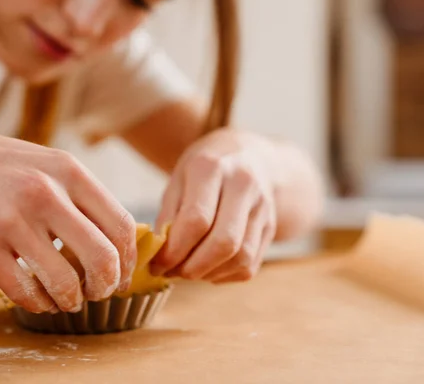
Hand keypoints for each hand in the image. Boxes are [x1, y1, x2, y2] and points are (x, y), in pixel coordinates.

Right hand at [0, 120, 135, 312]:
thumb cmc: (1, 167)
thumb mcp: (48, 165)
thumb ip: (83, 198)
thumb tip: (117, 246)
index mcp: (69, 172)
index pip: (121, 225)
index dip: (129, 260)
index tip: (122, 276)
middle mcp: (44, 193)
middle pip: (102, 259)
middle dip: (106, 286)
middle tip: (98, 293)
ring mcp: (11, 220)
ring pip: (63, 283)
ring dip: (71, 300)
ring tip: (68, 300)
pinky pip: (24, 292)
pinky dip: (39, 304)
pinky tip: (39, 300)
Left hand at [151, 129, 276, 282]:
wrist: (247, 154)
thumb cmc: (204, 170)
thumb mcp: (178, 181)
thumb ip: (168, 217)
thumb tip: (159, 257)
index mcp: (212, 168)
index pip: (197, 220)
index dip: (175, 250)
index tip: (158, 264)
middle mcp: (244, 184)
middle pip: (224, 242)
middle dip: (193, 268)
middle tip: (172, 272)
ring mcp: (263, 207)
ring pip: (241, 258)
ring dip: (209, 274)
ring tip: (188, 270)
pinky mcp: (271, 227)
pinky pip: (250, 265)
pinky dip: (224, 275)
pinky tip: (208, 267)